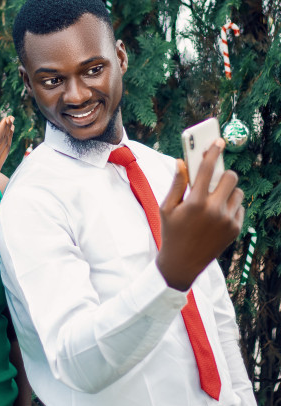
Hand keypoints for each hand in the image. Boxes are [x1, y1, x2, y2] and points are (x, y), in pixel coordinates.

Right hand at [0, 116, 14, 203]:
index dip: (3, 127)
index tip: (7, 118)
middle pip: (4, 143)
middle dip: (8, 130)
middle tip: (11, 118)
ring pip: (6, 150)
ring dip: (9, 138)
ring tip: (11, 128)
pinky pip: (3, 157)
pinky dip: (5, 147)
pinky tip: (4, 143)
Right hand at [156, 139, 243, 290]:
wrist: (182, 264)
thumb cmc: (171, 232)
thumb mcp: (167, 207)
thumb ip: (177, 183)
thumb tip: (181, 162)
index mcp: (195, 202)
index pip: (207, 168)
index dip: (212, 151)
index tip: (218, 140)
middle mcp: (214, 210)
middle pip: (229, 177)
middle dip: (222, 173)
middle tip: (214, 177)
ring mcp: (227, 221)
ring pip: (237, 192)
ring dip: (227, 191)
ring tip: (214, 199)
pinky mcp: (235, 229)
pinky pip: (239, 207)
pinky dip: (230, 206)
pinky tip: (217, 214)